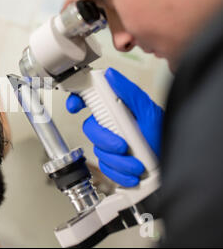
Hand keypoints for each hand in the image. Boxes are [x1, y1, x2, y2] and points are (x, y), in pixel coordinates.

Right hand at [66, 68, 163, 186]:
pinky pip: (106, 169)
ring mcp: (110, 144)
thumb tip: (111, 75)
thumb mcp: (148, 110)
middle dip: (105, 140)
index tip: (76, 106)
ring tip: (137, 163)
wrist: (172, 163)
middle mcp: (110, 125)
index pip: (89, 99)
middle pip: (90, 129)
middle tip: (122, 145)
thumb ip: (129, 92)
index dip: (77, 99)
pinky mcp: (112, 163)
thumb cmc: (163, 134)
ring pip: (99, 152)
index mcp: (116, 109)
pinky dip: (120, 173)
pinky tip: (133, 173)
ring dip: (119, 161)